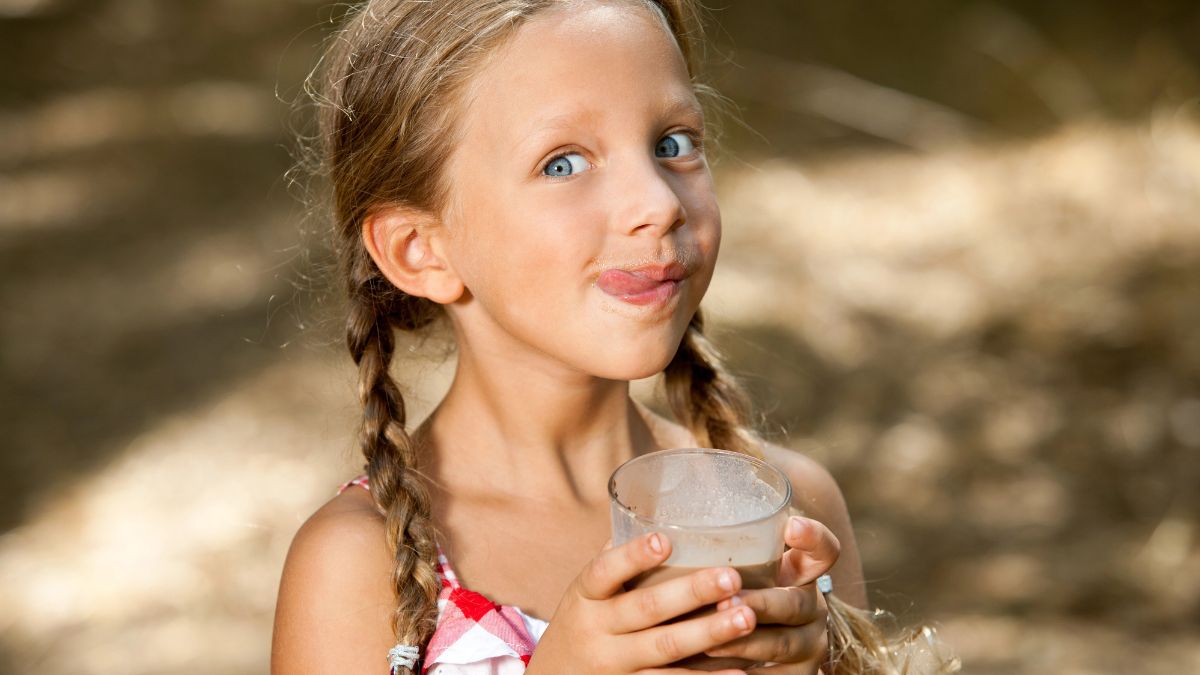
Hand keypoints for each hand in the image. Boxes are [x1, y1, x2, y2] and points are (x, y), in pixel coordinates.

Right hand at [526, 532, 757, 674]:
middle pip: (646, 609)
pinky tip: (741, 671)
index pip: (604, 571)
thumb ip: (617, 560)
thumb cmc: (582, 624)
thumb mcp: (586, 594)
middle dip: (691, 593)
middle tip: (731, 577)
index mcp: (585, 596)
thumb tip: (658, 511)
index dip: (632, 556)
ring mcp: (615, 665)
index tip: (664, 540)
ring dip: (708, 633)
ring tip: (746, 617)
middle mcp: (597, 630)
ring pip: (665, 649)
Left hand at [703, 516, 839, 673]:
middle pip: (795, 604)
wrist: (760, 649)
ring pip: (783, 645)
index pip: (822, 550)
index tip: (791, 526)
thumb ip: (725, 551)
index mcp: (803, 574)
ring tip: (709, 643)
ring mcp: (809, 646)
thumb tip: (664, 530)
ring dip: (746, 644)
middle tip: (724, 602)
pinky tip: (712, 672)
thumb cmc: (736, 593)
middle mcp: (812, 608)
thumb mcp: (741, 570)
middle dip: (760, 604)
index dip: (813, 537)